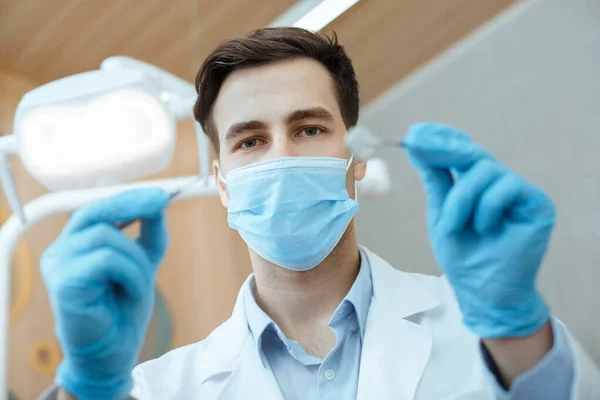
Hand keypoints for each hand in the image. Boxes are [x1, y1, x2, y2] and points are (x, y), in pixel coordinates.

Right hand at [41, 188, 169, 399]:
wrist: (114, 350)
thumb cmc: (122, 308)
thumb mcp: (142, 263)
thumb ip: (149, 234)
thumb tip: (157, 201)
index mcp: (75, 244)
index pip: (98, 208)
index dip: (128, 198)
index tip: (159, 194)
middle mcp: (60, 250)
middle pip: (95, 212)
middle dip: (132, 205)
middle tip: (161, 203)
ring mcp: (58, 265)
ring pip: (108, 237)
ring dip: (137, 260)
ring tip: (140, 284)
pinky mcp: (64, 282)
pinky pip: (107, 260)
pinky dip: (131, 275)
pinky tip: (131, 293)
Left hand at [404, 123, 553, 338]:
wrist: (482, 293)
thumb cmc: (463, 256)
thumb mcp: (441, 212)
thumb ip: (436, 179)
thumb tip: (418, 143)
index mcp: (477, 185)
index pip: (462, 150)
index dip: (441, 138)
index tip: (414, 132)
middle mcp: (500, 183)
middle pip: (472, 152)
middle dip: (441, 148)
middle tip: (414, 142)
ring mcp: (519, 192)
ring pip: (484, 170)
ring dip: (460, 200)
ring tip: (454, 227)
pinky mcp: (537, 204)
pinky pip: (505, 188)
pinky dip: (485, 209)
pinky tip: (484, 230)